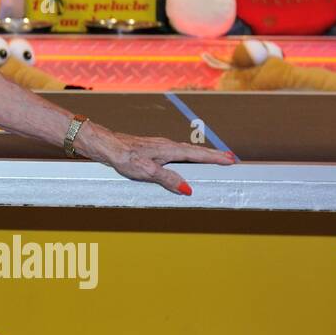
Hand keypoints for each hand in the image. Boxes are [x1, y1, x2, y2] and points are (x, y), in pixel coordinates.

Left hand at [93, 128, 236, 195]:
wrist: (104, 145)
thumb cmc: (122, 156)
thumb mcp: (145, 171)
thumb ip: (167, 179)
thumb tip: (187, 188)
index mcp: (168, 149)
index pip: (197, 154)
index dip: (214, 158)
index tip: (231, 160)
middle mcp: (166, 145)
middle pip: (195, 151)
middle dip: (213, 155)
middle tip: (231, 158)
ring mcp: (159, 146)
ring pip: (186, 151)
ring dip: (201, 155)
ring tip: (214, 159)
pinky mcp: (151, 149)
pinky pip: (176, 153)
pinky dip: (188, 156)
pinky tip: (185, 161)